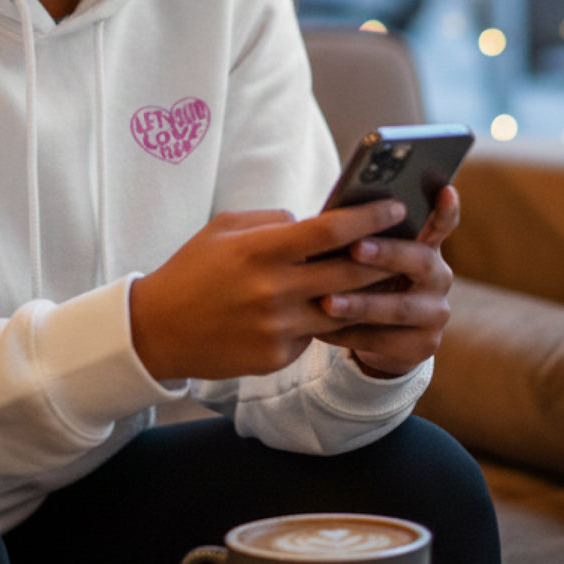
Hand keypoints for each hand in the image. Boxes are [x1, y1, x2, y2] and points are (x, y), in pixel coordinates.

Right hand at [129, 199, 409, 381]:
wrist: (158, 330)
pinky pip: (315, 334)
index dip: (368, 217)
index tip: (394, 207)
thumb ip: (272, 222)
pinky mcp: (278, 356)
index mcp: (260, 250)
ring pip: (343, 308)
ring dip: (366, 293)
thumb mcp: (224, 229)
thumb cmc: (192, 270)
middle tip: (406, 243)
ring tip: (384, 278)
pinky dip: (325, 320)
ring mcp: (278, 327)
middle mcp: (273, 289)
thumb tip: (313, 223)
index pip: (329, 230)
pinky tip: (333, 309)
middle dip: (383, 255)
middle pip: (349, 271)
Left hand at [316, 186, 458, 378]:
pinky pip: (384, 341)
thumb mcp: (365, 258)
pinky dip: (349, 334)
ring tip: (327, 301)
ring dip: (361, 303)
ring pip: (400, 308)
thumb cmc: (362, 280)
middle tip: (355, 248)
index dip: (445, 209)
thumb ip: (360, 238)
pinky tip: (320, 330)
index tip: (445, 190)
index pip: (443, 223)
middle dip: (386, 253)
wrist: (376, 338)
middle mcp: (439, 276)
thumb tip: (325, 217)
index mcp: (426, 246)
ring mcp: (436, 313)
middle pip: (419, 260)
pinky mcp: (423, 346)